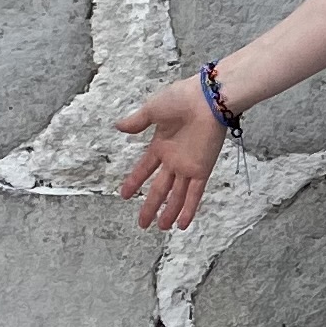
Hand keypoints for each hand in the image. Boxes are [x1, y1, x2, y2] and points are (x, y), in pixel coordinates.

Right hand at [115, 82, 224, 231]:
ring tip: (161, 228)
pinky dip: (189, 208)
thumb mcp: (153, 110)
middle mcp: (174, 159)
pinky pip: (194, 193)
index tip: (124, 194)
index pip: (144, 169)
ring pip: (177, 195)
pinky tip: (182, 224)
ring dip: (169, 212)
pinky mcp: (202, 169)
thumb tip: (118, 127)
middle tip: (142, 223)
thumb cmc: (181, 99)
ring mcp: (188, 166)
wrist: (207, 98)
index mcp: (161, 145)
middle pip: (159, 188)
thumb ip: (137, 122)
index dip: (134, 181)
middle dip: (150, 205)